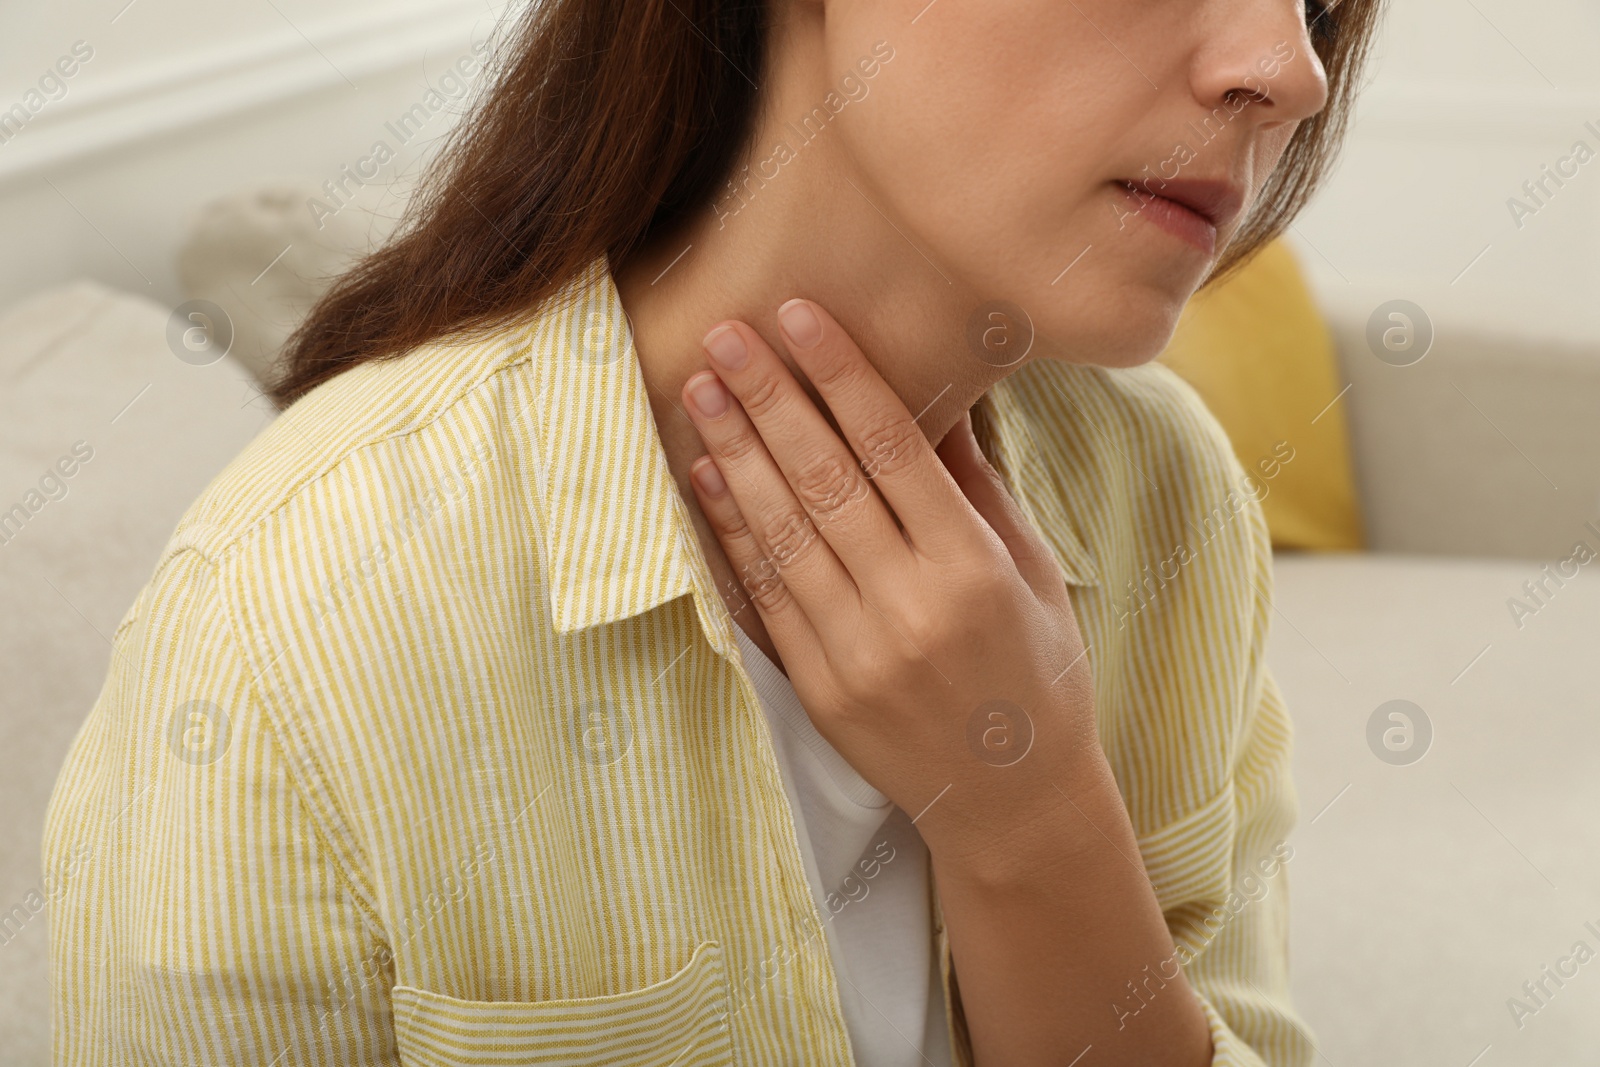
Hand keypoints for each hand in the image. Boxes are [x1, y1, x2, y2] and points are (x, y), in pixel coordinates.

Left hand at [680, 299, 1100, 871]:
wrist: (1013, 802)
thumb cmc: (1038, 674)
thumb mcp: (1030, 571)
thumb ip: (975, 486)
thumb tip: (932, 396)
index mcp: (973, 569)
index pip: (893, 450)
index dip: (841, 376)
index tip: (799, 316)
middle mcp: (909, 608)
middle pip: (824, 480)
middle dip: (769, 398)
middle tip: (726, 334)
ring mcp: (855, 653)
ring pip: (782, 532)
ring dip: (734, 454)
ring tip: (700, 388)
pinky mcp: (818, 688)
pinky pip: (764, 594)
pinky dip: (731, 532)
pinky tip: (706, 477)